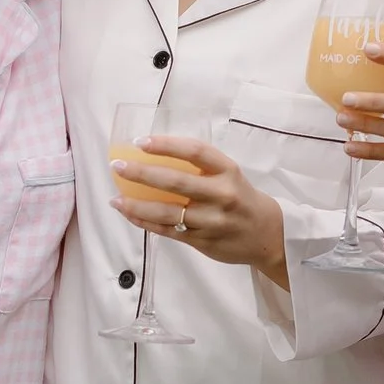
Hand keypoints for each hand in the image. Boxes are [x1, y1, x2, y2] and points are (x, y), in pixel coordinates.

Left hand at [109, 134, 287, 282]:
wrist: (268, 235)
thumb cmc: (241, 198)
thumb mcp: (229, 175)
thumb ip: (200, 167)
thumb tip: (154, 155)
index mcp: (228, 171)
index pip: (195, 151)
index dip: (166, 144)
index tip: (141, 141)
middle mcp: (221, 195)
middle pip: (176, 182)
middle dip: (142, 173)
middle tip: (118, 166)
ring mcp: (211, 221)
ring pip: (168, 213)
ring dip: (136, 206)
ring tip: (115, 199)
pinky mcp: (203, 241)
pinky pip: (168, 231)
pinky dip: (145, 223)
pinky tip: (129, 215)